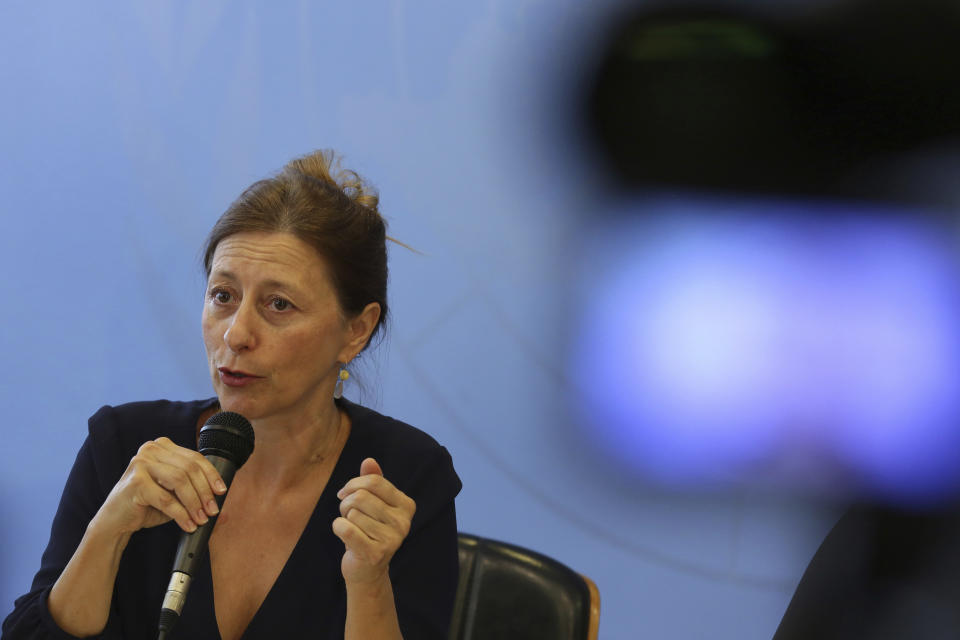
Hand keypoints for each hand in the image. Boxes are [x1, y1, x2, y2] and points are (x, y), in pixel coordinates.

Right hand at [92, 437, 225, 536]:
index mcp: (163, 447)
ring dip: (194, 503)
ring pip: (180, 482)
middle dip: (204, 492)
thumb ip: (196, 497)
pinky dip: (181, 514)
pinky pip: (166, 499)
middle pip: (189, 469)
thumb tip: (223, 512)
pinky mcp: (135, 482)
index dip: (211, 475)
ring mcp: (141, 463)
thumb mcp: (175, 497)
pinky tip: (188, 525)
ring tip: (201, 519)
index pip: (195, 458)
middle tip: (212, 511)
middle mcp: (151, 450)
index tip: (221, 491)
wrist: (114, 521)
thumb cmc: (147, 506)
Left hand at [333, 458, 415, 584]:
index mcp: (406, 505)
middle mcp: (403, 522)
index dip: (353, 484)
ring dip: (343, 517)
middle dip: (346, 502)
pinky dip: (338, 528)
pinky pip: (345, 528)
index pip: (375, 482)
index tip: (345, 493)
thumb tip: (369, 461)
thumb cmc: (368, 530)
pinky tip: (344, 535)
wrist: (367, 569)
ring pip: (352, 513)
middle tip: (347, 513)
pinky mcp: (375, 553)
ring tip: (350, 527)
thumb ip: (373, 481)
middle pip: (361, 496)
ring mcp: (392, 539)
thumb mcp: (373, 503)